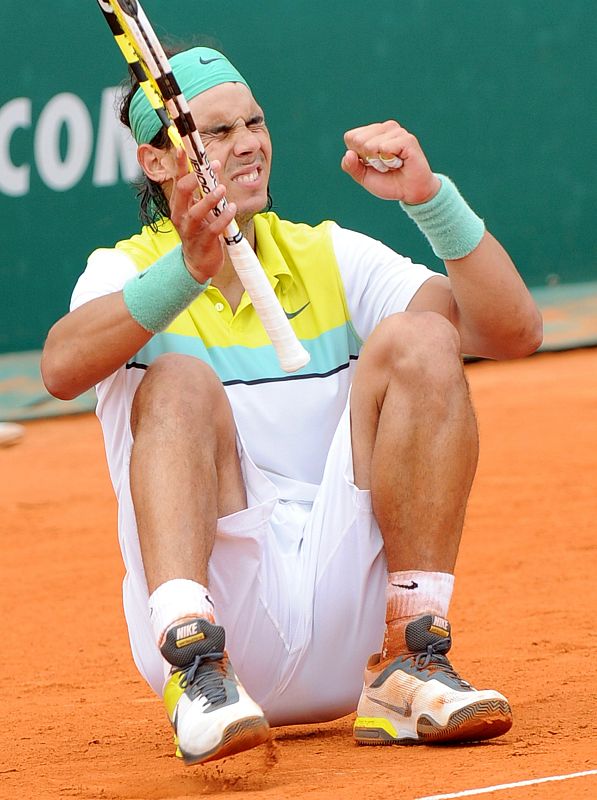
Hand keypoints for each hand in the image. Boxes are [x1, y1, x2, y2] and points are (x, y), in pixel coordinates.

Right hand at [169, 150, 236, 282]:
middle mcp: (180, 215)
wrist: (199, 263)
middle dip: (196, 177)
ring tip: (222, 189)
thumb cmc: (200, 231)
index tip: (184, 147)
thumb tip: (211, 167)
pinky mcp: (203, 242)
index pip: (178, 179)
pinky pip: (212, 229)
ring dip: (209, 198)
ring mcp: (190, 230)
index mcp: (179, 204)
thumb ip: (202, 191)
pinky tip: (231, 209)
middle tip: (213, 166)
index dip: (180, 163)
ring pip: (196, 211)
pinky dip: (223, 218)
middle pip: (182, 191)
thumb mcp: (199, 209)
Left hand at [341, 120, 440, 204]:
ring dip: (380, 163)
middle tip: (384, 165)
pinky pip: (385, 148)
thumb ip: (351, 166)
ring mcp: (396, 131)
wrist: (410, 192)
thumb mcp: (363, 177)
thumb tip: (348, 153)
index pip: (351, 137)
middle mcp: (384, 128)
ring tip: (393, 164)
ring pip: (371, 145)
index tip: (372, 163)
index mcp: (372, 133)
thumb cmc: (388, 182)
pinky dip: (389, 162)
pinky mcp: (407, 139)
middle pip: (358, 141)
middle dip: (368, 160)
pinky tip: (400, 163)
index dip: (357, 156)